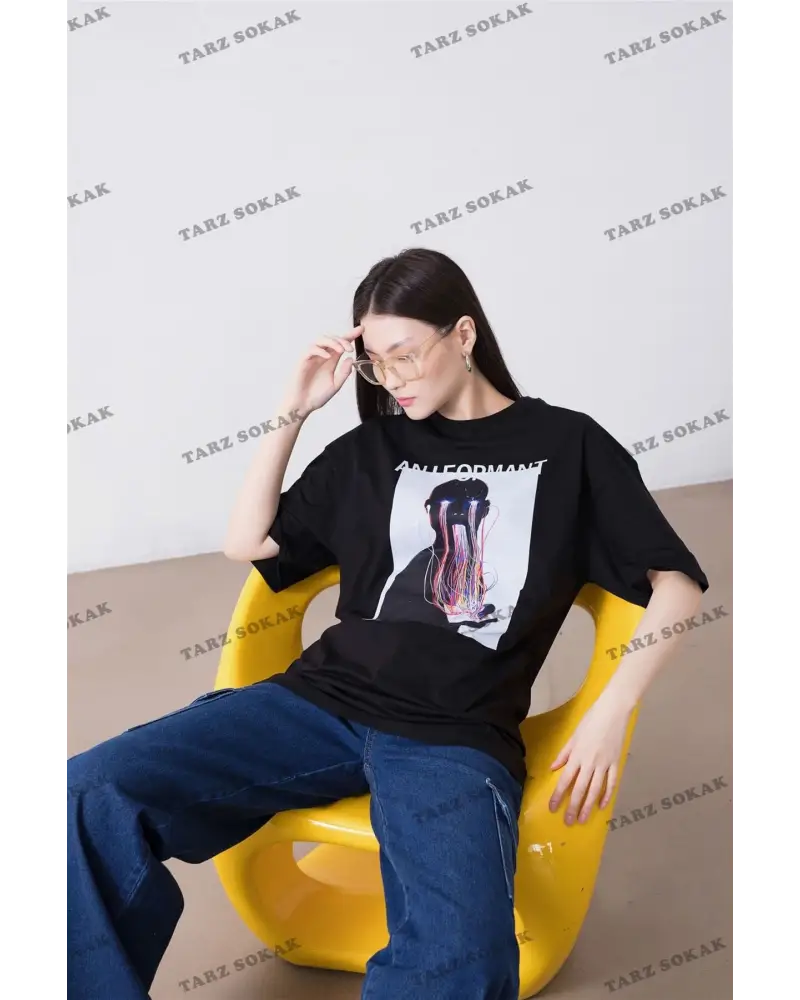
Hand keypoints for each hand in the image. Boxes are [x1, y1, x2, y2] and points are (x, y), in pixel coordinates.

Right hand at [285, 324, 361, 416]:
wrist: (302, 405)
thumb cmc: (316, 396)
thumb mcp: (335, 385)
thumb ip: (344, 373)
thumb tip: (350, 359)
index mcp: (330, 361)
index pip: (341, 344)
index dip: (350, 335)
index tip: (361, 329)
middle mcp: (322, 356)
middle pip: (332, 339)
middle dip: (343, 340)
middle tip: (350, 348)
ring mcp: (312, 357)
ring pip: (321, 340)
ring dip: (332, 342)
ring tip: (341, 350)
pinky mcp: (303, 360)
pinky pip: (311, 349)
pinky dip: (320, 350)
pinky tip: (328, 356)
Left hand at [548, 693, 632, 824]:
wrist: (613, 711)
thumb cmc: (590, 720)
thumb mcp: (573, 736)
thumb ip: (564, 754)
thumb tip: (553, 768)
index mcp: (576, 756)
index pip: (565, 780)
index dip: (558, 795)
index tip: (553, 808)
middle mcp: (589, 763)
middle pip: (580, 789)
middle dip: (573, 807)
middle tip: (568, 822)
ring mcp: (604, 764)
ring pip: (595, 790)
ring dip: (588, 806)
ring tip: (583, 819)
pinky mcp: (615, 763)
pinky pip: (611, 783)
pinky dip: (607, 795)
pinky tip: (602, 805)